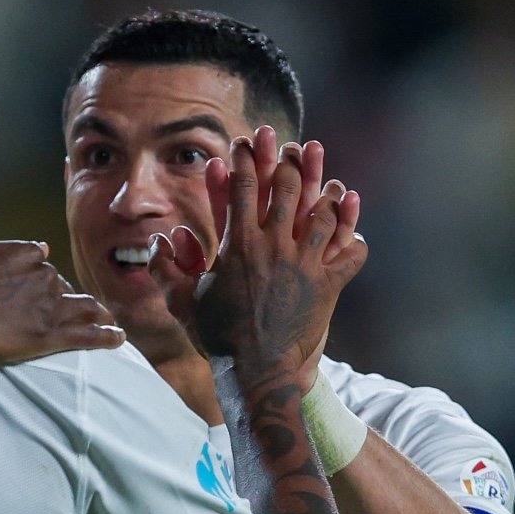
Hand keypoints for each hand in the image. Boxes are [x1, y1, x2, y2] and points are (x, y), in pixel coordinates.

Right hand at [0, 240, 123, 364]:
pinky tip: (117, 338)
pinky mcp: (50, 335)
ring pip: (86, 308)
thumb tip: (42, 247)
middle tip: (71, 315)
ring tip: (107, 322)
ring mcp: (49, 307)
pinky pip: (88, 334)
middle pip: (67, 289)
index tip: (45, 293)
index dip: (46, 282)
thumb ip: (12, 252)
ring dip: (98, 315)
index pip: (47, 266)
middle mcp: (44, 278)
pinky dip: (106, 336)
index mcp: (26, 256)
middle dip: (71, 300)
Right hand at [148, 128, 365, 386]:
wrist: (256, 370)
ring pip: (323, 214)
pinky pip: (350, 254)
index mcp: (239, 244)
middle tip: (291, 147)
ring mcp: (305, 264)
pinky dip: (354, 240)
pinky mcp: (328, 285)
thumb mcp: (181, 302)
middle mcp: (274, 246)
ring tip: (329, 183)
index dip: (245, 161)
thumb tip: (159, 241)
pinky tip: (354, 235)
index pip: (244, 188)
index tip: (246, 143)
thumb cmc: (216, 336)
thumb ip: (165, 268)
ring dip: (327, 195)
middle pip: (287, 190)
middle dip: (288, 163)